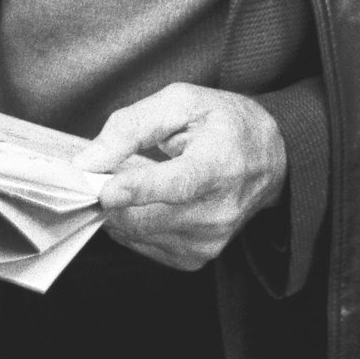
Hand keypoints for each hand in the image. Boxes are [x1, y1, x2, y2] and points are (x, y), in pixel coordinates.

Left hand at [73, 84, 287, 271]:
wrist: (270, 159)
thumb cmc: (224, 124)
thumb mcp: (180, 102)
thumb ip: (131, 127)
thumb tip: (89, 161)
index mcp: (219, 165)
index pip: (177, 185)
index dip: (138, 189)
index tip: (105, 189)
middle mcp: (218, 210)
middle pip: (146, 218)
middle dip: (108, 199)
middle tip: (98, 174)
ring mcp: (209, 239)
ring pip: (137, 234)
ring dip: (118, 211)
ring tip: (128, 182)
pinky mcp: (197, 257)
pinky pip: (143, 246)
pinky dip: (131, 225)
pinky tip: (143, 203)